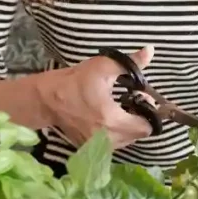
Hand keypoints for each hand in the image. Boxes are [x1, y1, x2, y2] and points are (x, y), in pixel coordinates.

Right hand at [36, 47, 154, 147]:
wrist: (47, 99)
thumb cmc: (75, 81)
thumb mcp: (103, 66)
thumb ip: (130, 63)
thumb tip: (150, 51)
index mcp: (112, 120)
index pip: (146, 128)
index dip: (149, 112)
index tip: (141, 97)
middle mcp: (107, 138)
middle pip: (138, 135)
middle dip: (140, 118)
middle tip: (131, 100)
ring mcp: (97, 145)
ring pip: (126, 140)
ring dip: (128, 126)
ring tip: (120, 108)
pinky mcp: (89, 147)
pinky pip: (112, 143)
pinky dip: (116, 132)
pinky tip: (108, 117)